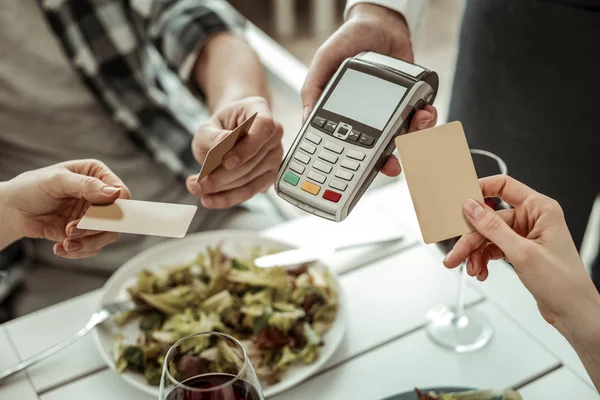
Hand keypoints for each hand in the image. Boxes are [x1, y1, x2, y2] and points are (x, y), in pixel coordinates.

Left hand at [1, 159, 130, 258]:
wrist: (13, 210)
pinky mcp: (85, 233)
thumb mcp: (57, 181)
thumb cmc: (32, 187)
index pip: (121, 194)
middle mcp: (100, 196)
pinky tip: (60, 248)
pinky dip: (78, 251)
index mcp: (97, 176)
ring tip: (66, 243)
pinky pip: (93, 247)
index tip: (94, 218)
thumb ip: (86, 186)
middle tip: (71, 231)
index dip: (113, 208)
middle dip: (94, 229)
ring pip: (107, 236)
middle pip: (116, 219)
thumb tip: (115, 194)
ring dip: (87, 243)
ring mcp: (93, 216)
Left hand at [187, 97, 283, 207]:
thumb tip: (223, 144)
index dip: (247, 147)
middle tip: (196, 183)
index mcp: (260, 111)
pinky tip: (209, 199)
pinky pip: (249, 191)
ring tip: (195, 188)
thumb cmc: (219, 127)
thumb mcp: (208, 126)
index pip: (264, 128)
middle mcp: (273, 135)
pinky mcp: (269, 177)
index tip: (226, 161)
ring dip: (220, 188)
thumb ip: (214, 135)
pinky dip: (227, 198)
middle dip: (222, 176)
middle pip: (252, 160)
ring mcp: (274, 157)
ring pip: (248, 179)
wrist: (228, 133)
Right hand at [301, 3, 435, 176]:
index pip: (343, 147)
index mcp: (342, 115)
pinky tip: (425, 111)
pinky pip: (421, 122)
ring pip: (402, 141)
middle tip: (390, 165)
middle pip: (375, 153)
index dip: (348, 167)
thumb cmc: (348, 41)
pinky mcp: (409, 105)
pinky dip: (426, 121)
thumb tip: (306, 121)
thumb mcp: (323, 61)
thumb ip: (313, 88)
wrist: (380, 24)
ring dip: (412, 139)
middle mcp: (366, 120)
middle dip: (385, 163)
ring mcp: (389, 115)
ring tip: (415, 123)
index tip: (355, 178)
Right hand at [443, 175, 597, 326]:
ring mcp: (525, 235)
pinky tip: (481, 271)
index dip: (481, 190)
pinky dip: (484, 260)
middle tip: (456, 253)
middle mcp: (532, 219)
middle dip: (471, 239)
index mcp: (540, 209)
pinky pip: (493, 248)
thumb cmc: (563, 283)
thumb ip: (494, 228)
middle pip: (490, 219)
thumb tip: (472, 208)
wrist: (572, 311)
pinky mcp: (520, 250)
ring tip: (471, 269)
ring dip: (476, 253)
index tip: (461, 201)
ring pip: (488, 236)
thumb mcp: (523, 253)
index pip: (504, 186)